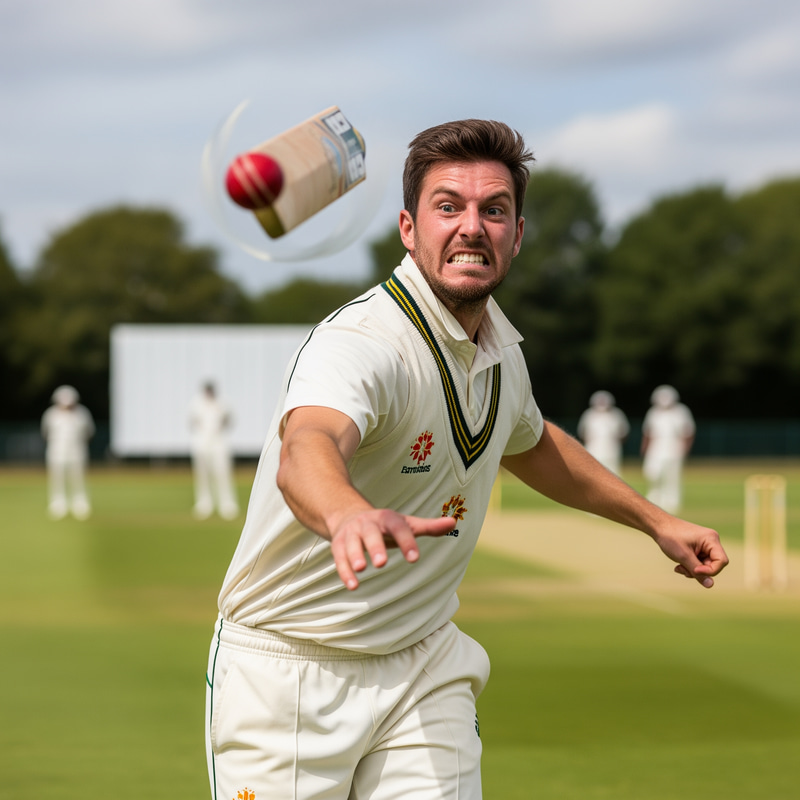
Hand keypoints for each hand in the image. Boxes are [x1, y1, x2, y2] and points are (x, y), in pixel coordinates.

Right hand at [329, 509, 455, 589]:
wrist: (348, 514)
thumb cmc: (384, 525)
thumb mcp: (406, 524)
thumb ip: (428, 526)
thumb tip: (454, 522)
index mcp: (387, 518)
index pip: (398, 527)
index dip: (406, 542)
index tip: (415, 559)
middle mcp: (367, 523)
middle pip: (371, 533)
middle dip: (375, 547)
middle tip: (382, 563)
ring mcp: (351, 533)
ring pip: (351, 544)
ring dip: (355, 556)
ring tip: (362, 570)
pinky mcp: (338, 544)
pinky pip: (339, 558)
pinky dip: (345, 571)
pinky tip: (353, 586)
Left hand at [652, 519, 728, 587]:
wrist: (658, 526)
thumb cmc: (670, 537)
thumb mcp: (683, 556)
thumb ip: (697, 572)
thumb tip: (710, 585)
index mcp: (711, 539)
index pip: (722, 561)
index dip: (710, 570)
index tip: (694, 570)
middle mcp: (711, 541)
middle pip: (713, 564)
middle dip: (697, 570)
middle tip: (682, 569)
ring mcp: (704, 545)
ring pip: (705, 566)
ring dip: (692, 569)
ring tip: (678, 567)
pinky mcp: (698, 548)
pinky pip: (699, 562)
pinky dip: (689, 566)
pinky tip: (679, 564)